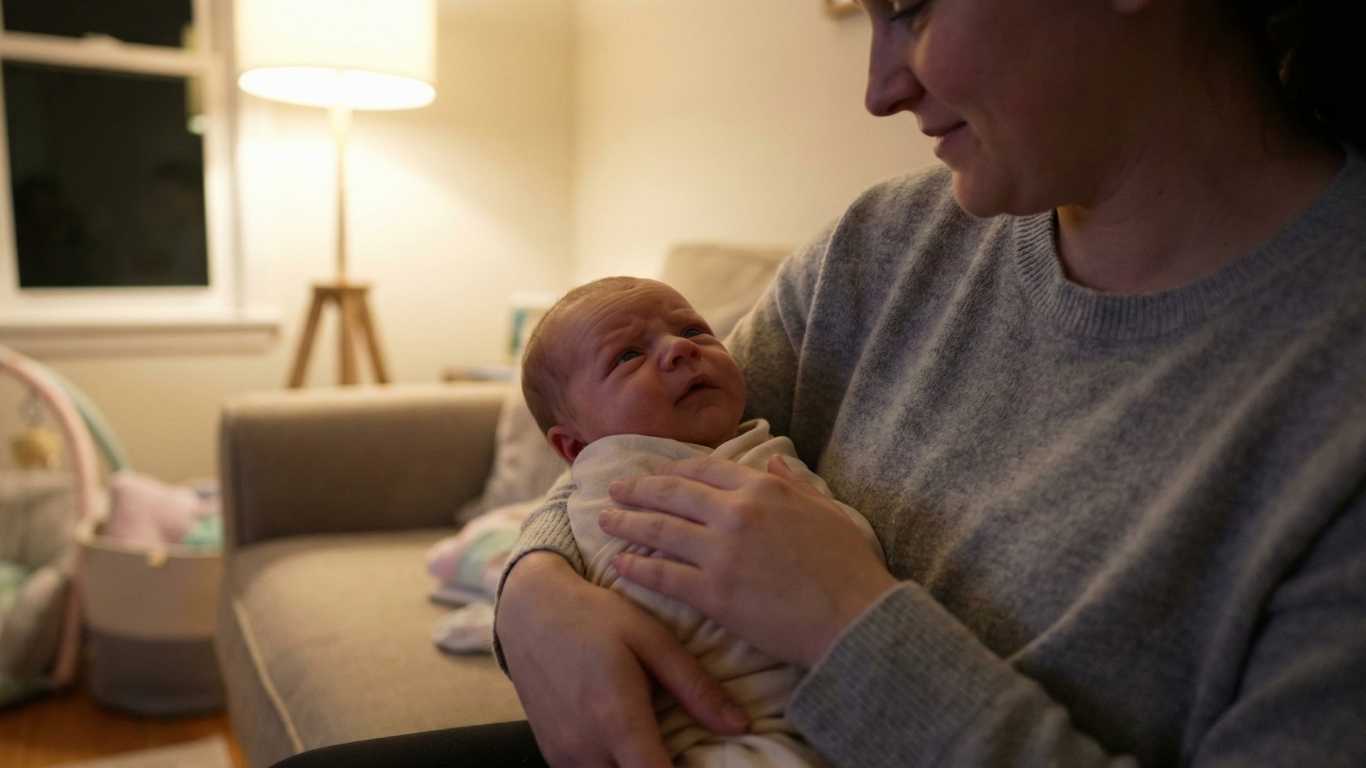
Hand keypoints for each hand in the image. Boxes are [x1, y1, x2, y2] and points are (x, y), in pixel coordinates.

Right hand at [497, 552, 749, 766]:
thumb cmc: (596, 617)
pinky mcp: (553, 755)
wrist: (529, 610)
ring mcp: (564, 755)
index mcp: (616, 719)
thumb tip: (739, 725)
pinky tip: (628, 747)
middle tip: (685, 754)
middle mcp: (585, 747)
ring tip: (658, 749)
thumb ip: (695, 686)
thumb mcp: (652, 639)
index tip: (703, 765)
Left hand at [601, 455, 896, 667]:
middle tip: (613, 490)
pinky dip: (636, 568)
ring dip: (626, 524)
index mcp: (763, 488)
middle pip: (672, 494)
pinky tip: (618, 564)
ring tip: (603, 521)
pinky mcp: (713, 593)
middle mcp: (735, 512)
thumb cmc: (849, 566)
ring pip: (659, 531)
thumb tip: (774, 460)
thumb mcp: (826, 509)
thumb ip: (794, 483)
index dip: (673, 471)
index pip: (704, 470)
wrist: (855, 618)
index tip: (654, 474)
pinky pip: (663, 576)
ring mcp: (720, 552)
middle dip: (638, 490)